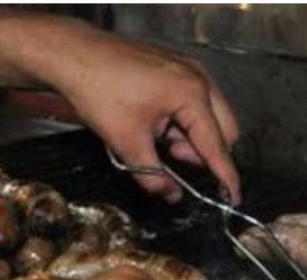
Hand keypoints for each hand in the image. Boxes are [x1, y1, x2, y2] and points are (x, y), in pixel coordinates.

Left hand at [45, 25, 241, 204]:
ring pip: (212, 118)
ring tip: (160, 138)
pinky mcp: (179, 69)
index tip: (233, 198)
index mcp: (191, 94)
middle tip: (173, 157)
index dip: (226, 176)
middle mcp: (199, 79)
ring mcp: (191, 70)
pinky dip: (185, 121)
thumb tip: (172, 196)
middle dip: (204, 152)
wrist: (73, 54)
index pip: (218, 145)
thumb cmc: (98, 89)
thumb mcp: (126, 142)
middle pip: (225, 130)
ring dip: (193, 137)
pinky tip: (158, 123)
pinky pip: (198, 104)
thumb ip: (154, 176)